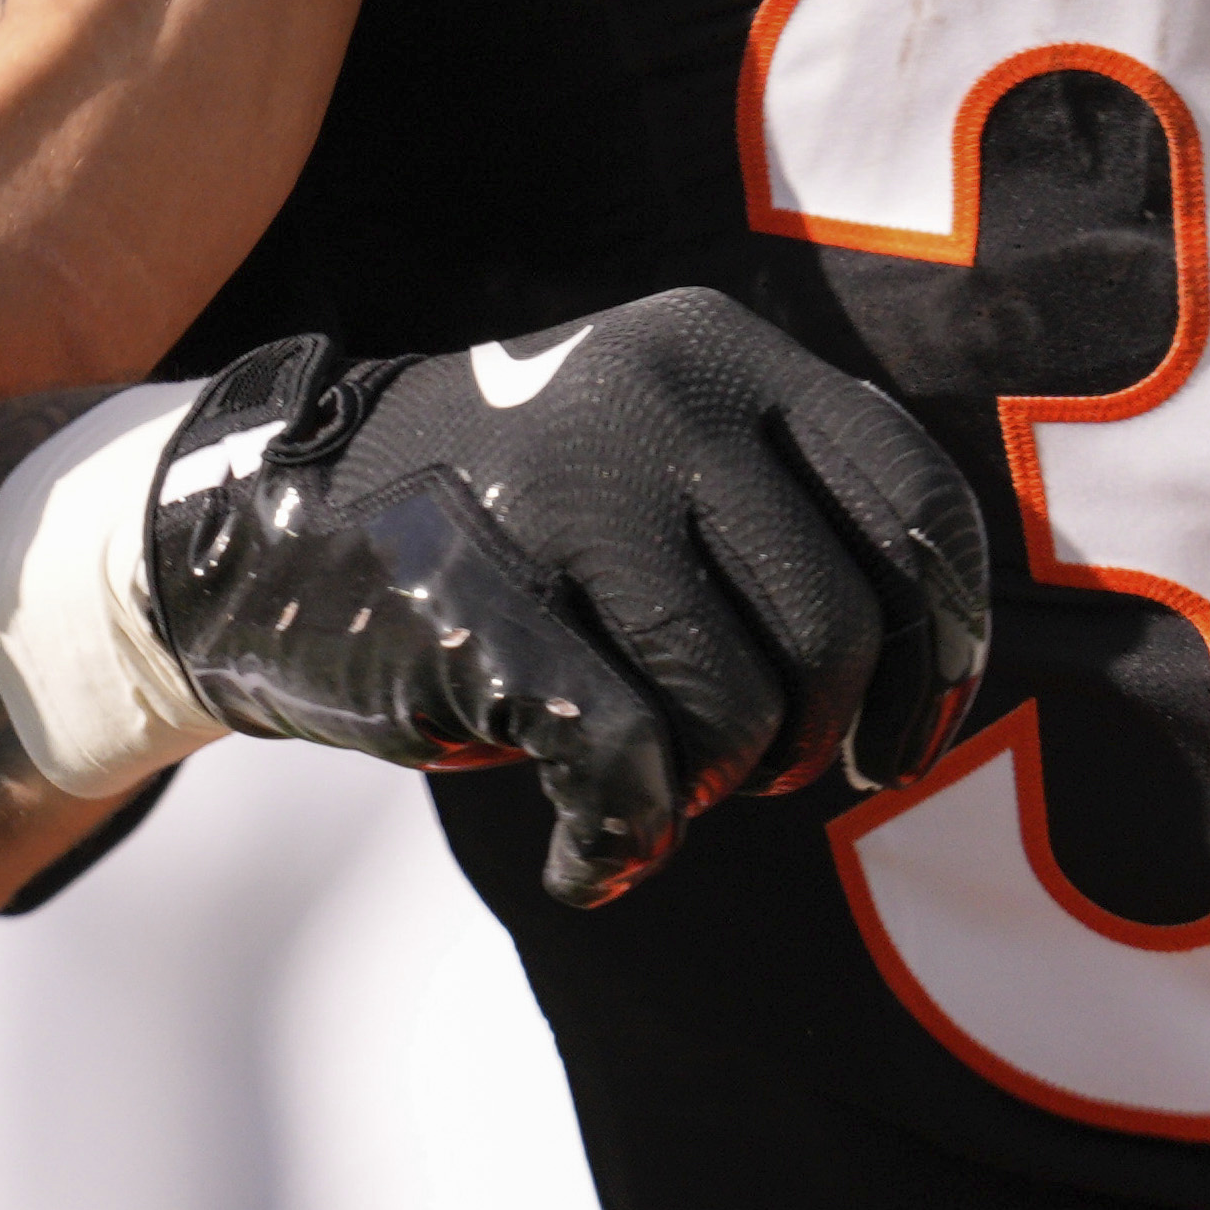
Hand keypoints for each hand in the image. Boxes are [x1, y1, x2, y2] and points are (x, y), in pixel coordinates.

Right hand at [57, 290, 990, 907]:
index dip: (946, 650)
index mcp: (720, 351)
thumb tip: (947, 656)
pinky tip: (590, 858)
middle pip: (839, 630)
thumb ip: (787, 507)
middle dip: (820, 742)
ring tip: (660, 788)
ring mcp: (561, 492)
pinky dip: (623, 842)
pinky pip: (626, 760)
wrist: (263, 530)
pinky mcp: (474, 600)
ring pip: (739, 709)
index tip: (908, 735)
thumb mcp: (658, 450)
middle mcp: (655, 398)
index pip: (920, 508)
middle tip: (761, 775)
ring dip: (712, 791)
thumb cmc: (508, 523)